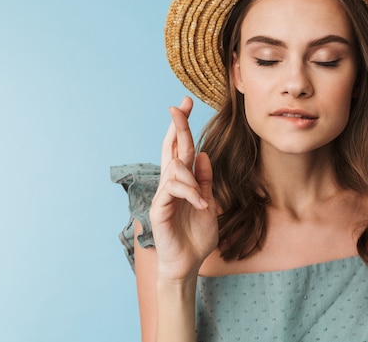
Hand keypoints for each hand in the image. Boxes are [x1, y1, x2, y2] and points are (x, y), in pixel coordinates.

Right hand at [149, 97, 218, 280]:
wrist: (189, 263)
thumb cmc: (197, 235)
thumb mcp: (208, 202)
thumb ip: (205, 180)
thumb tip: (204, 154)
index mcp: (183, 181)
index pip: (182, 148)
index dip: (182, 126)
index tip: (186, 103)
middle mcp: (171, 184)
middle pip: (172, 148)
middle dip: (177, 126)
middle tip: (179, 105)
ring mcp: (164, 195)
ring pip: (176, 168)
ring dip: (192, 181)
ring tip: (202, 201)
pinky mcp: (160, 209)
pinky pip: (174, 189)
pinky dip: (190, 194)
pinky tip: (201, 205)